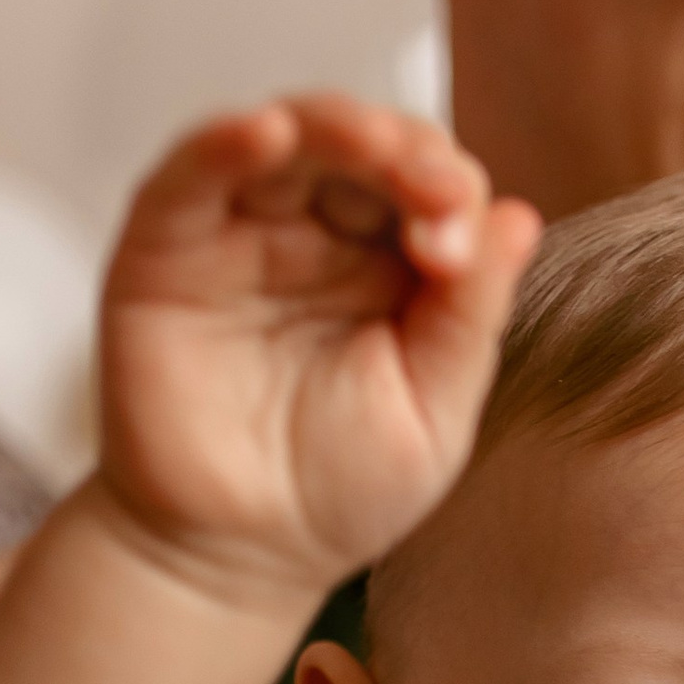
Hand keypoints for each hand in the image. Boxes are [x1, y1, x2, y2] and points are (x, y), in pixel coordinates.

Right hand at [95, 96, 542, 605]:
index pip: (429, 188)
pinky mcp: (165, 247)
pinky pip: (190, 175)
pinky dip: (223, 141)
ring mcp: (241, 235)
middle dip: (403, 150)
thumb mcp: (433, 410)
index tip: (459, 252)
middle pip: (362, 147)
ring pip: (286, 140)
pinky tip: (264, 132)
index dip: (450, 195)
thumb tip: (518, 217)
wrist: (235, 559)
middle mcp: (318, 236)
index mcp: (391, 266)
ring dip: (331, 125)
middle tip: (431, 190)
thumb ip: (471, 315)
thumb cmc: (334, 491)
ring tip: (370, 143)